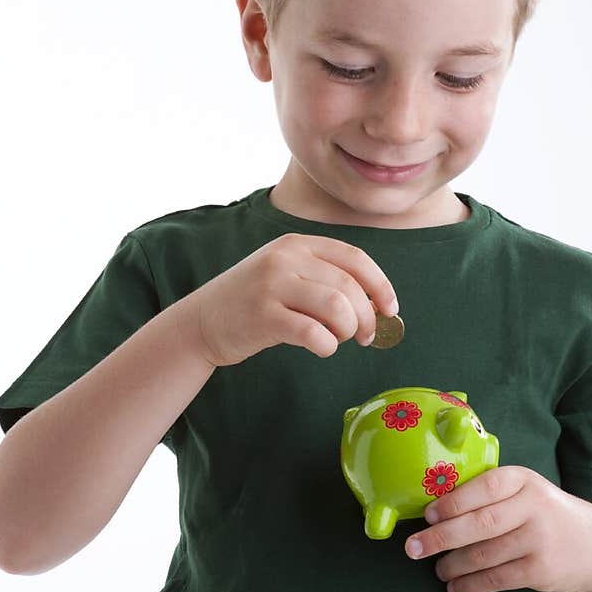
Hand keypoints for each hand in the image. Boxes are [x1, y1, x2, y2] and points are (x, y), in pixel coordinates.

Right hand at [188, 233, 398, 366]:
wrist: (200, 322)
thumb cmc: (253, 303)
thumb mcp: (285, 274)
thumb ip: (323, 279)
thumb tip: (376, 304)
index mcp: (296, 244)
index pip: (354, 258)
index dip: (380, 285)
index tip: (391, 309)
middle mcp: (285, 258)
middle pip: (349, 286)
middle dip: (367, 316)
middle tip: (366, 336)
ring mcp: (271, 285)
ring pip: (336, 308)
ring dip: (348, 330)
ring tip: (339, 339)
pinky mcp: (263, 316)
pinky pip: (313, 333)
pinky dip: (327, 346)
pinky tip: (321, 348)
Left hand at [405, 465, 591, 591]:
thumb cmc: (544, 514)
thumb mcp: (526, 492)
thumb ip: (490, 494)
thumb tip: (433, 508)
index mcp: (524, 480)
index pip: (485, 486)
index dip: (453, 501)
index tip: (427, 515)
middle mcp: (535, 507)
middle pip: (480, 523)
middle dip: (441, 537)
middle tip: (413, 548)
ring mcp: (540, 540)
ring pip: (484, 554)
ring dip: (452, 565)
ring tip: (437, 569)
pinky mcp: (541, 570)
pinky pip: (497, 579)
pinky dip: (470, 585)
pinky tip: (456, 587)